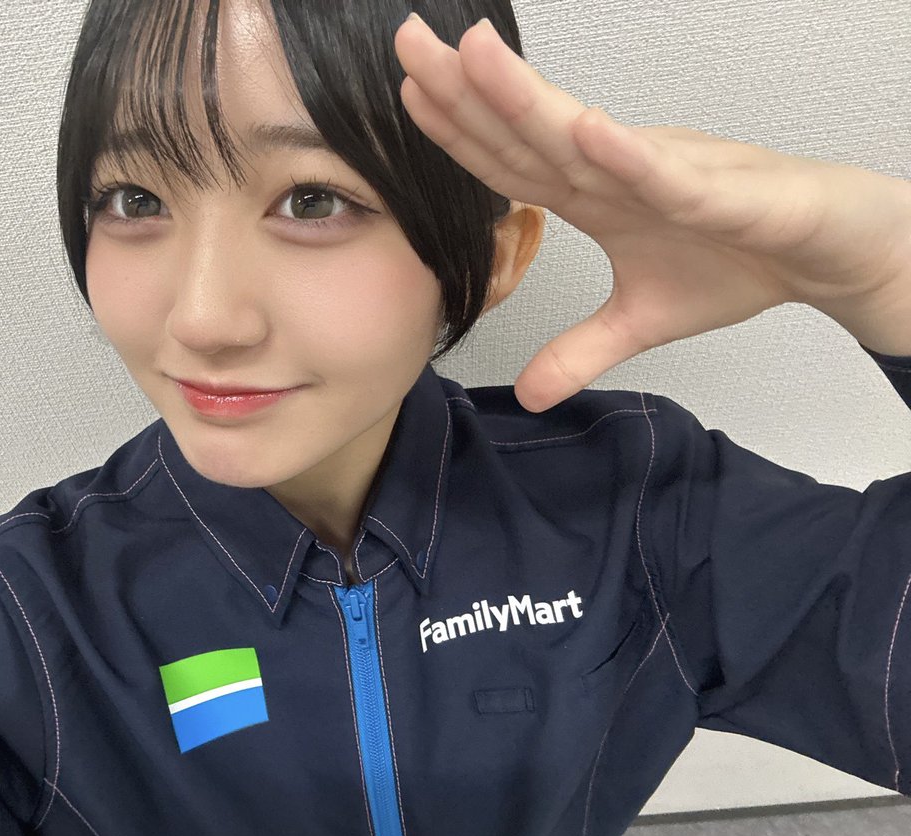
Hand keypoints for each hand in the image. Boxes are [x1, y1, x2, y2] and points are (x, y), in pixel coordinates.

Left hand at [393, 15, 910, 411]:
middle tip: (409, 42)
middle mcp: (620, 169)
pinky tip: (585, 130)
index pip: (512, 159)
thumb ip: (582, 350)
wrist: (828, 253)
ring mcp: (669, 172)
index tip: (405, 96)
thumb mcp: (643, 321)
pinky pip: (669, 174)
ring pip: (587, 135)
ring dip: (529, 98)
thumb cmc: (739, 260)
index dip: (458, 131)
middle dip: (467, 87)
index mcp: (596, 194)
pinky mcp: (726, 192)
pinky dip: (629, 157)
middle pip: (531, 129)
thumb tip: (530, 395)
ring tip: (471, 56)